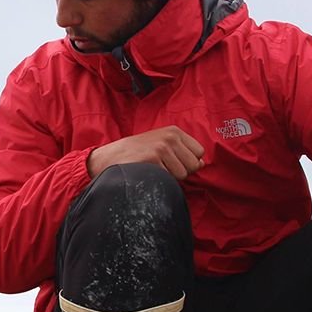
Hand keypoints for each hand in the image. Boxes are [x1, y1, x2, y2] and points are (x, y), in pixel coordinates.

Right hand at [87, 126, 204, 179]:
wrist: (109, 158)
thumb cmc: (136, 154)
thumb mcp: (160, 144)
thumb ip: (182, 152)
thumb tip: (201, 163)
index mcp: (174, 131)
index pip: (199, 152)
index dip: (188, 161)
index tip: (173, 162)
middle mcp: (170, 137)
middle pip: (193, 164)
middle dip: (181, 171)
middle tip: (162, 167)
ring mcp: (161, 148)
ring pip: (183, 174)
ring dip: (170, 177)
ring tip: (154, 169)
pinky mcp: (153, 160)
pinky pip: (169, 179)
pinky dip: (160, 180)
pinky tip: (148, 173)